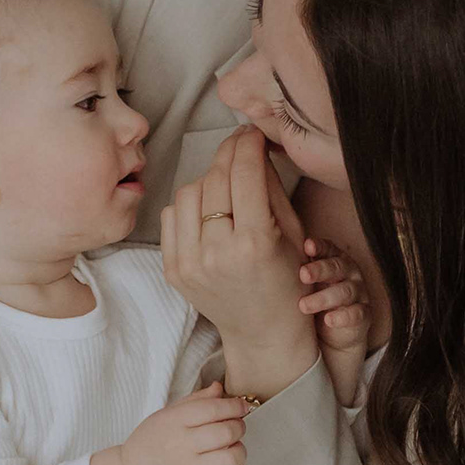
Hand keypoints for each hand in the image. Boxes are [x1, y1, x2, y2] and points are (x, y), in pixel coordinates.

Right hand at [91, 384, 247, 464]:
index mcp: (174, 422)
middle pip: (226, 433)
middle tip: (236, 426)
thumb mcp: (164, 415)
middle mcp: (182, 446)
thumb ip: (194, 401)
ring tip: (233, 447)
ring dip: (240, 450)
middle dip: (239, 426)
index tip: (241, 406)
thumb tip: (219, 388)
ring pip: (231, 459)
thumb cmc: (148, 443)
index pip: (212, 409)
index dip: (234, 405)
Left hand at [162, 126, 320, 393]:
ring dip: (209, 179)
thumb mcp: (293, 230)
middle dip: (229, 153)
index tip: (253, 132)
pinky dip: (189, 206)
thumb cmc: (289, 279)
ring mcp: (190, 263)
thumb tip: (252, 146)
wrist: (264, 331)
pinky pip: (171, 216)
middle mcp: (218, 253)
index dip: (248, 143)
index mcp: (256, 242)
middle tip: (241, 145)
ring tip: (227, 185)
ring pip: (189, 191)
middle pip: (215, 178)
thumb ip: (270, 185)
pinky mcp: (173, 270)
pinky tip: (209, 211)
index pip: (244, 172)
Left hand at [297, 238, 372, 407]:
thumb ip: (288, 267)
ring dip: (325, 297)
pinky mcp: (363, 316)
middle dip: (320, 269)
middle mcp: (348, 273)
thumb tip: (256, 249)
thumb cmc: (308, 303)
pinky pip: (357, 313)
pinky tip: (329, 320)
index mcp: (332, 260)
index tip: (305, 247)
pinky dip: (343, 316)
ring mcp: (357, 294)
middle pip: (337, 265)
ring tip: (304, 306)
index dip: (319, 247)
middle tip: (301, 275)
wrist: (325, 339)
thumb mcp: (298, 284)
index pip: (328, 248)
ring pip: (346, 290)